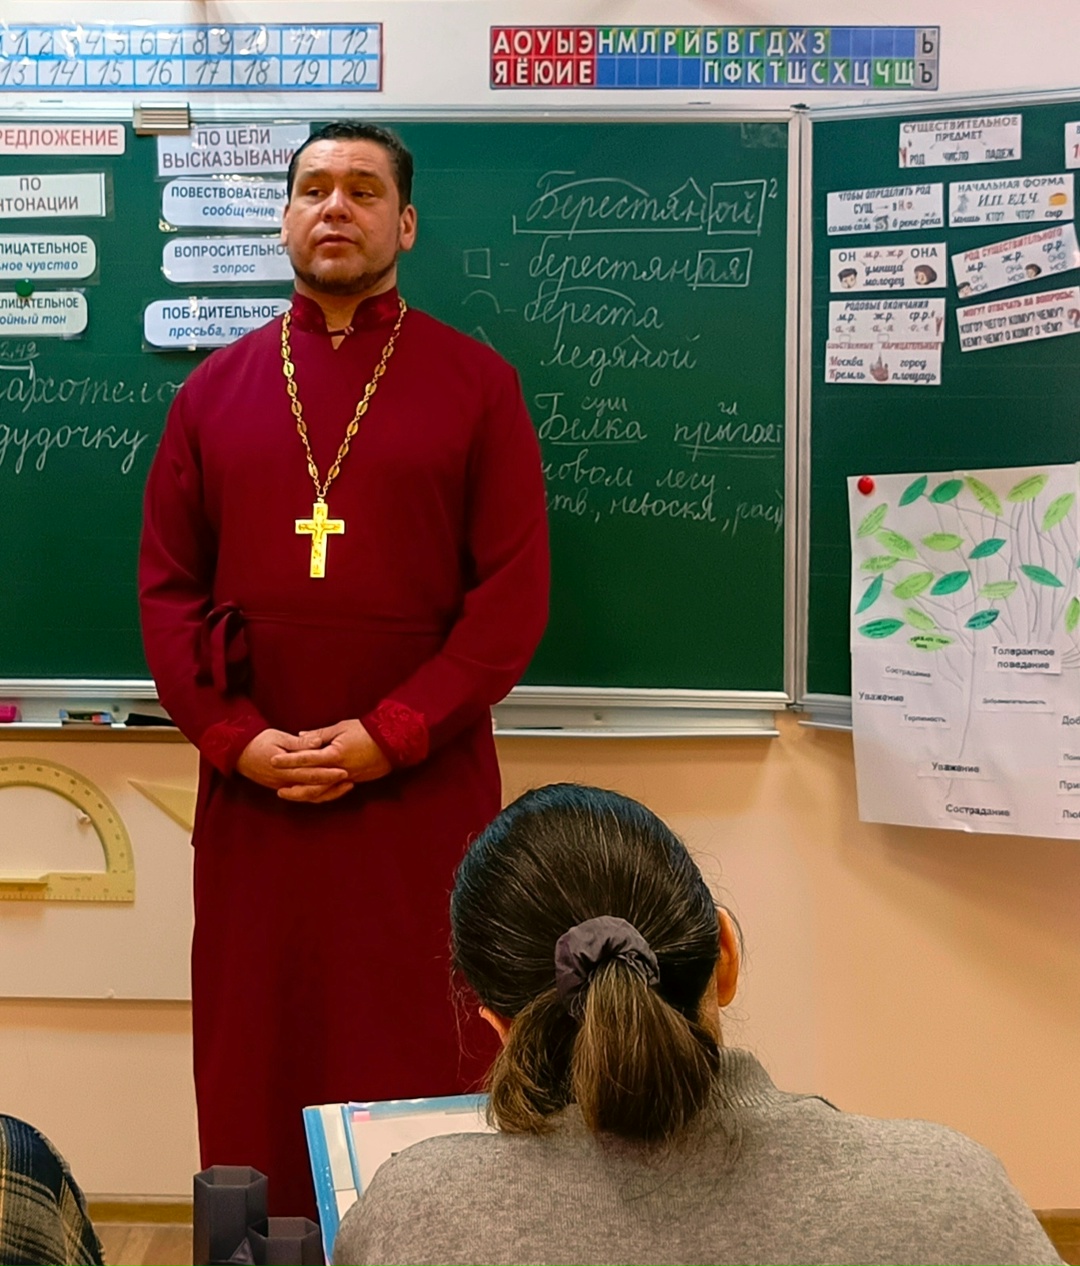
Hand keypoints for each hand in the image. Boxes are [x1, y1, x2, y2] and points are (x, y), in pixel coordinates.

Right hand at [236, 728, 349, 800]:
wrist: (237, 753)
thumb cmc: (258, 741)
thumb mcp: (279, 737)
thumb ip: (299, 743)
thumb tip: (318, 742)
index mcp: (283, 768)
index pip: (309, 773)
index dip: (328, 774)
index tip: (344, 771)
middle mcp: (283, 781)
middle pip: (312, 788)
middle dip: (332, 786)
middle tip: (351, 780)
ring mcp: (282, 786)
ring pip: (308, 795)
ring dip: (327, 793)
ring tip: (345, 787)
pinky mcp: (281, 788)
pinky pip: (302, 795)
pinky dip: (317, 794)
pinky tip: (330, 790)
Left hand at [271, 718, 390, 799]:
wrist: (394, 742)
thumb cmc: (367, 730)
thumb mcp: (341, 727)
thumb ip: (319, 735)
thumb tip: (300, 737)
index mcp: (335, 753)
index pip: (306, 758)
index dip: (288, 760)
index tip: (273, 760)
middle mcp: (339, 769)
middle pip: (311, 783)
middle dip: (293, 786)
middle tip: (277, 789)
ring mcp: (347, 778)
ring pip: (322, 793)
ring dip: (304, 795)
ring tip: (290, 795)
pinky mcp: (354, 782)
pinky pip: (333, 792)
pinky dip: (320, 795)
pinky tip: (310, 795)